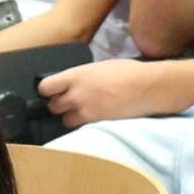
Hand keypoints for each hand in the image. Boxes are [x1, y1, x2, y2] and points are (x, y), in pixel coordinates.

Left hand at [39, 55, 173, 127]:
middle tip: (68, 102)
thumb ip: (81, 76)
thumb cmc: (128, 72)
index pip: (45, 87)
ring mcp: (86, 111)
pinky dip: (84, 124)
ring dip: (70, 116)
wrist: (147, 87)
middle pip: (52, 106)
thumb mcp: (99, 66)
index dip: (47, 90)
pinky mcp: (97, 124)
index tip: (51, 90)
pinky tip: (94, 117)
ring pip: (65, 120)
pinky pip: (81, 127)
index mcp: (76, 76)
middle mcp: (76, 94)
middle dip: (58, 104)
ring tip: (82, 111)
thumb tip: (72, 81)